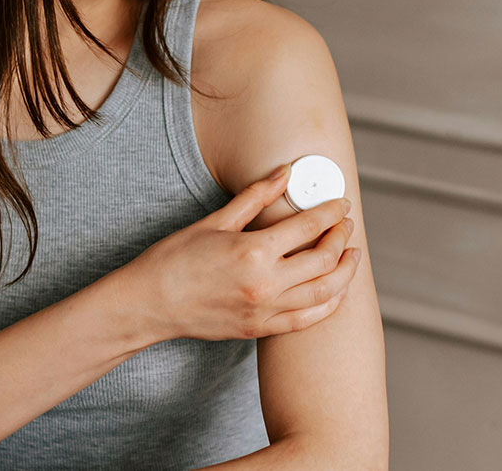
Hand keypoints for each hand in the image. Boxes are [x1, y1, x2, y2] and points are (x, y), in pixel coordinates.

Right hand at [116, 161, 359, 342]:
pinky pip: (307, 320)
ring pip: (324, 293)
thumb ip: (255, 196)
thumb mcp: (215, 221)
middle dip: (341, 239)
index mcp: (253, 251)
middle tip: (346, 225)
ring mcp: (264, 311)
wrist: (150, 304)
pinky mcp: (260, 329)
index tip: (341, 204)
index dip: (331, 212)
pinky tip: (335, 291)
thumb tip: (285, 172)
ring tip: (351, 256)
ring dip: (344, 272)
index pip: (308, 227)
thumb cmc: (174, 259)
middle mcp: (265, 284)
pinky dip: (328, 304)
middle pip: (323, 259)